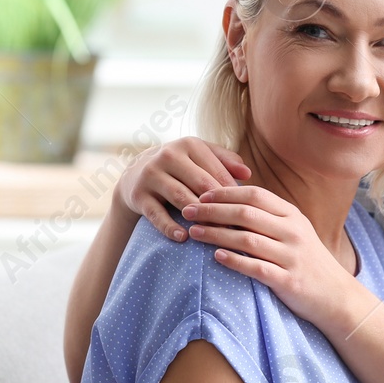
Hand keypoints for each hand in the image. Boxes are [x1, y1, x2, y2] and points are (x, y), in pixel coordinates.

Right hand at [116, 138, 251, 242]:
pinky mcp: (138, 194)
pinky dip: (169, 227)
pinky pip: (156, 214)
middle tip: (236, 227)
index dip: (233, 194)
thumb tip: (247, 173)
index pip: (217, 172)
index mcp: (190, 145)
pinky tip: (183, 237)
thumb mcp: (201, 156)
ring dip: (198, 216)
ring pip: (180, 197)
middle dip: (219, 206)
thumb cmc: (181, 166)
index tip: (247, 213)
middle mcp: (169, 155)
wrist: (136, 173)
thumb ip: (226, 161)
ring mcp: (151, 174)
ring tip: (215, 233)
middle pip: (201, 184)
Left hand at [182, 184, 354, 324]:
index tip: (201, 195)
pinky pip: (256, 268)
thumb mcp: (295, 232)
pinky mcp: (288, 280)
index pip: (254, 195)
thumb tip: (232, 201)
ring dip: (216, 234)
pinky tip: (216, 257)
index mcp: (292, 216)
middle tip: (187, 212)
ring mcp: (291, 256)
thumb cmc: (308, 262)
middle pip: (246, 213)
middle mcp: (293, 232)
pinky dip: (234, 261)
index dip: (225, 193)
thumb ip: (269, 217)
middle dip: (212, 210)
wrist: (336, 296)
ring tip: (193, 232)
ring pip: (247, 239)